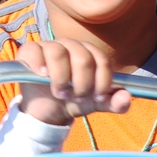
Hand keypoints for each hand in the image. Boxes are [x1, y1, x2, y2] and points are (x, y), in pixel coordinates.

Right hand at [16, 40, 131, 125]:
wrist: (48, 110)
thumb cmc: (73, 100)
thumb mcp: (95, 104)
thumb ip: (114, 102)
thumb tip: (126, 98)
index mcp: (89, 53)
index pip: (101, 60)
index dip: (102, 81)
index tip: (97, 97)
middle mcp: (71, 46)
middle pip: (82, 57)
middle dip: (82, 83)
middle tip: (76, 97)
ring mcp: (49, 46)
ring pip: (58, 53)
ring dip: (61, 78)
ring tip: (60, 93)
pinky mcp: (30, 51)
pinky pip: (35, 50)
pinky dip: (39, 63)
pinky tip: (42, 75)